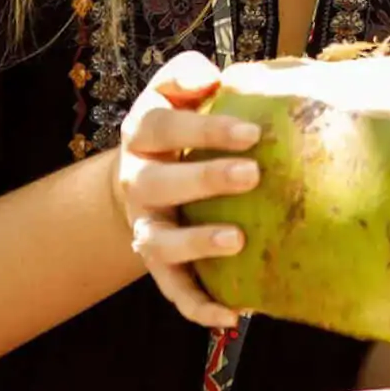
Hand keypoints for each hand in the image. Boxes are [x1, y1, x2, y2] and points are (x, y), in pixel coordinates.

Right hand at [112, 51, 260, 330]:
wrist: (148, 172)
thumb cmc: (182, 123)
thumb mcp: (179, 89)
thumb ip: (189, 75)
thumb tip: (210, 79)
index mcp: (143, 134)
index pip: (165, 128)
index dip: (205, 131)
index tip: (252, 131)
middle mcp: (137, 181)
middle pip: (159, 185)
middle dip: (204, 180)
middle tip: (252, 174)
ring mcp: (145, 226)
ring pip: (159, 243)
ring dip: (196, 244)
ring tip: (238, 241)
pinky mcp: (159, 264)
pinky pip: (174, 290)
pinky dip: (199, 307)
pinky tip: (235, 314)